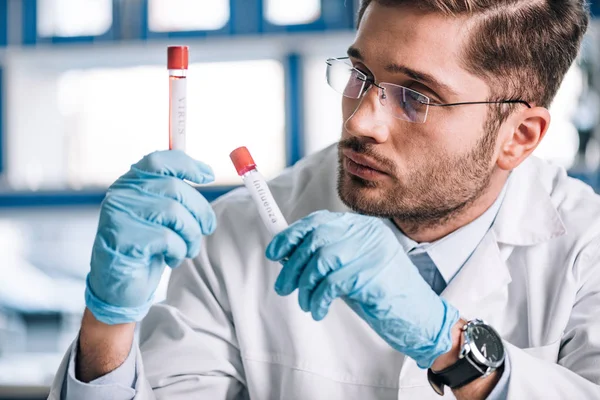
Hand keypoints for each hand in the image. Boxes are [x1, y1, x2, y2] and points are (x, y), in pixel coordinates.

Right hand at [85, 150, 216, 324]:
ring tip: (187, 249)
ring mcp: (118, 216)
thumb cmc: (145, 249)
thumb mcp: (159, 216)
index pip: (160, 161)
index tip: (208, 175)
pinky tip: (171, 258)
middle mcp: (121, 195)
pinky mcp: (122, 240)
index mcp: (130, 184)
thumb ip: (173, 194)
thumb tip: (205, 171)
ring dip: (191, 235)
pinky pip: (167, 239)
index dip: (187, 165)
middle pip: (175, 188)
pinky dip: (178, 251)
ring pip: (175, 214)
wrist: (118, 288)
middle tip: (207, 228)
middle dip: (200, 210)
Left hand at [266, 210, 459, 368]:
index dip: (291, 236)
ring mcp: (371, 251)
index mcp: (362, 227)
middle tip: (284, 286)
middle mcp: (367, 234)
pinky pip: (330, 283)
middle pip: (314, 239)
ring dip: (305, 286)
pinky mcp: (372, 274)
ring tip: (307, 302)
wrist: (422, 318)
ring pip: (319, 260)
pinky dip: (318, 299)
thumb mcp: (352, 268)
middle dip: (292, 265)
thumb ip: (327, 257)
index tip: (275, 251)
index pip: (318, 221)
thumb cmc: (384, 294)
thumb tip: (288, 255)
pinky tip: (319, 309)